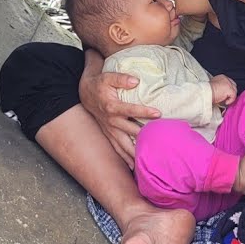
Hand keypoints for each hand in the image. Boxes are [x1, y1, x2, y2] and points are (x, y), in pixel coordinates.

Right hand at [78, 51, 160, 166]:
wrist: (85, 92)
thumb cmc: (99, 84)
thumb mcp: (108, 77)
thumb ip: (121, 78)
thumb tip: (135, 81)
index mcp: (112, 106)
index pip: (130, 110)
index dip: (144, 111)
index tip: (158, 113)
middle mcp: (111, 121)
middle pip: (129, 132)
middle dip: (144, 138)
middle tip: (158, 145)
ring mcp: (110, 129)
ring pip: (123, 144)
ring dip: (133, 154)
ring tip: (145, 164)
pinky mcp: (108, 133)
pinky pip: (116, 148)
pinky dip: (124, 157)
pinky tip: (132, 166)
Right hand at [210, 74, 237, 107]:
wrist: (205, 92)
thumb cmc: (207, 91)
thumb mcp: (213, 87)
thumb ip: (219, 88)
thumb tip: (222, 94)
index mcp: (222, 77)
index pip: (229, 82)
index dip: (229, 89)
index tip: (226, 95)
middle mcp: (226, 79)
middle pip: (234, 86)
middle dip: (231, 92)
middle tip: (226, 99)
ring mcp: (229, 84)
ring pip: (234, 91)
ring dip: (230, 97)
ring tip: (224, 101)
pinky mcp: (230, 89)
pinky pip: (234, 96)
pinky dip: (230, 100)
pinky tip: (225, 102)